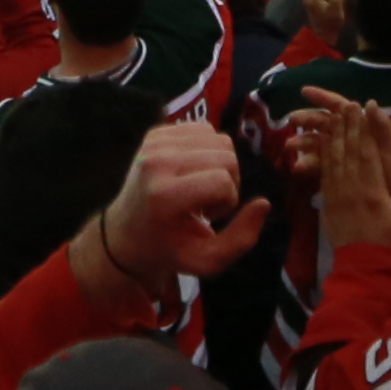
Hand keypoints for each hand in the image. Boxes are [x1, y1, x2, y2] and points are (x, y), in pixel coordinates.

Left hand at [85, 120, 272, 289]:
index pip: (222, 181)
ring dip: (219, 165)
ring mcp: (153, 143)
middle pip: (226, 156)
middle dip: (228, 182)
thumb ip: (242, 239)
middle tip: (207, 203)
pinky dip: (208, 151)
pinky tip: (192, 172)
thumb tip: (264, 203)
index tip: (211, 217)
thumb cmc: (170, 248)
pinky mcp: (155, 132)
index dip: (229, 201)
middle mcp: (156, 162)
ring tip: (200, 187)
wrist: (126, 233)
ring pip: (219, 139)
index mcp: (164, 195)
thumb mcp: (207, 260)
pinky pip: (204, 129)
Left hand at [293, 92, 390, 258]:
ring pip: (334, 158)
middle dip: (348, 125)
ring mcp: (337, 194)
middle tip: (347, 104)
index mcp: (374, 190)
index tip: (365, 109)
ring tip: (334, 115)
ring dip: (334, 135)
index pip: (368, 152)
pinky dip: (324, 154)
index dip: (365, 128)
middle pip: (348, 150)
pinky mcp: (327, 201)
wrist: (364, 266)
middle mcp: (353, 188)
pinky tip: (324, 142)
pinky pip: (325, 172)